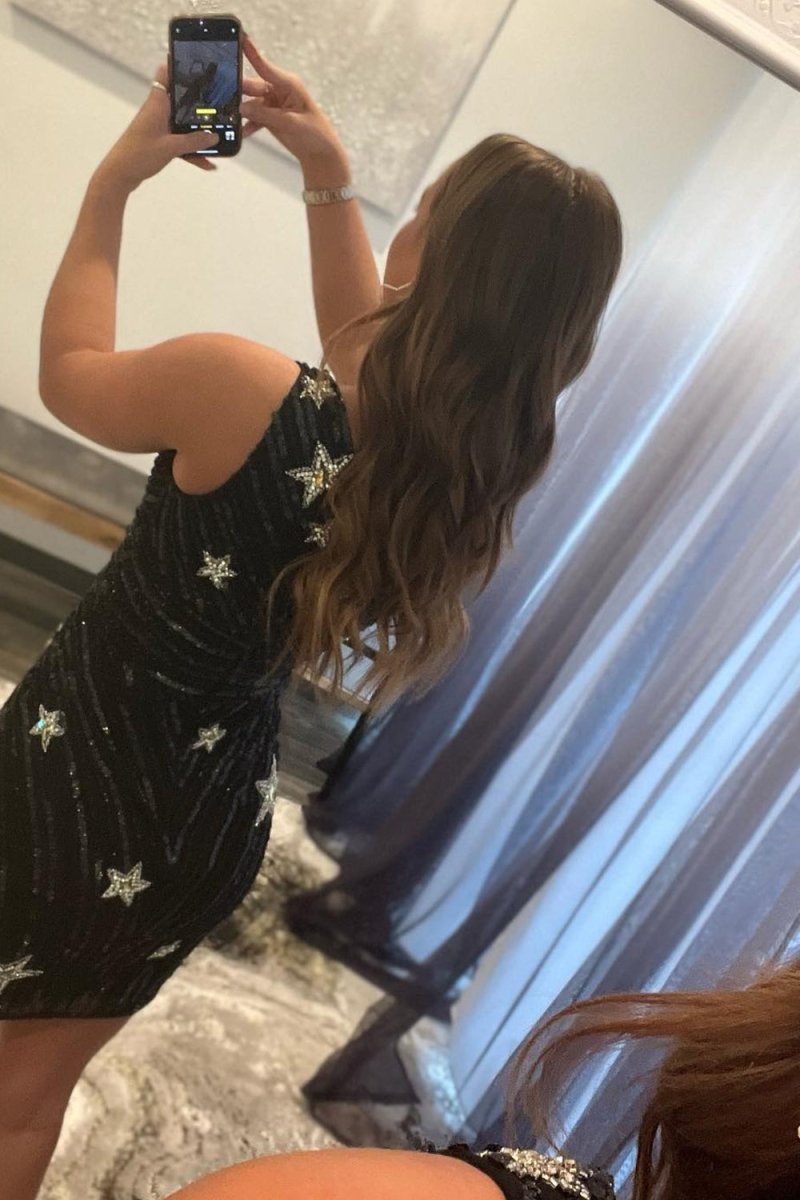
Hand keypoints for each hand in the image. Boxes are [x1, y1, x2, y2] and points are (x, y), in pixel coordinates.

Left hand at [98, 63, 219, 191]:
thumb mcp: (171, 148)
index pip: (166, 73)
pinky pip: (181, 141)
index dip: (180, 66)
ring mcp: (159, 126)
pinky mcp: (160, 141)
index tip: (199, 65)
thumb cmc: (138, 155)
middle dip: (200, 102)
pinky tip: (208, 162)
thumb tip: (214, 136)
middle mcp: (158, 110)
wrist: (120, 174)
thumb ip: (194, 141)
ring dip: (199, 130)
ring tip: (218, 136)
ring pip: (183, 122)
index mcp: (158, 103)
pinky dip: (193, 150)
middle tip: (220, 103)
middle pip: (181, 98)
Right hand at [239, 36, 348, 173]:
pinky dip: (247, 125)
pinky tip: (241, 132)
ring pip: (250, 103)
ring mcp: (273, 104)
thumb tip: (242, 108)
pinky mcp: (269, 117)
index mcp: (288, 84)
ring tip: (230, 118)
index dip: (251, 52)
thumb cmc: (315, 134)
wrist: (320, 154)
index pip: (265, 66)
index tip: (239, 38)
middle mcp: (278, 90)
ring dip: (240, 112)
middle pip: (252, 86)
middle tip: (223, 97)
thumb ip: (266, 115)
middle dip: (238, 92)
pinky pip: (253, 117)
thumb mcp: (291, 123)